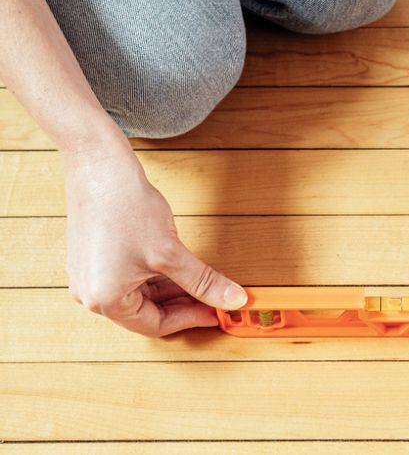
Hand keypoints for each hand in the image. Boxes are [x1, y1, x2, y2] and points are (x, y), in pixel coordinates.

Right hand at [62, 138, 246, 336]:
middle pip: (147, 312)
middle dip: (183, 303)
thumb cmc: (126, 207)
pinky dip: (156, 276)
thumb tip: (233, 300)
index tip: (216, 312)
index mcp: (104, 300)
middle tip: (213, 297)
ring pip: (141, 294)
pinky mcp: (94, 259)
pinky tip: (179, 266)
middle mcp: (91, 294)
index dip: (191, 318)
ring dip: (172, 290)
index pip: (155, 325)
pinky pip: (130, 278)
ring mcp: (90, 276)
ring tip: (200, 280)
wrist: (100, 167)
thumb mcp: (171, 253)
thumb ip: (204, 282)